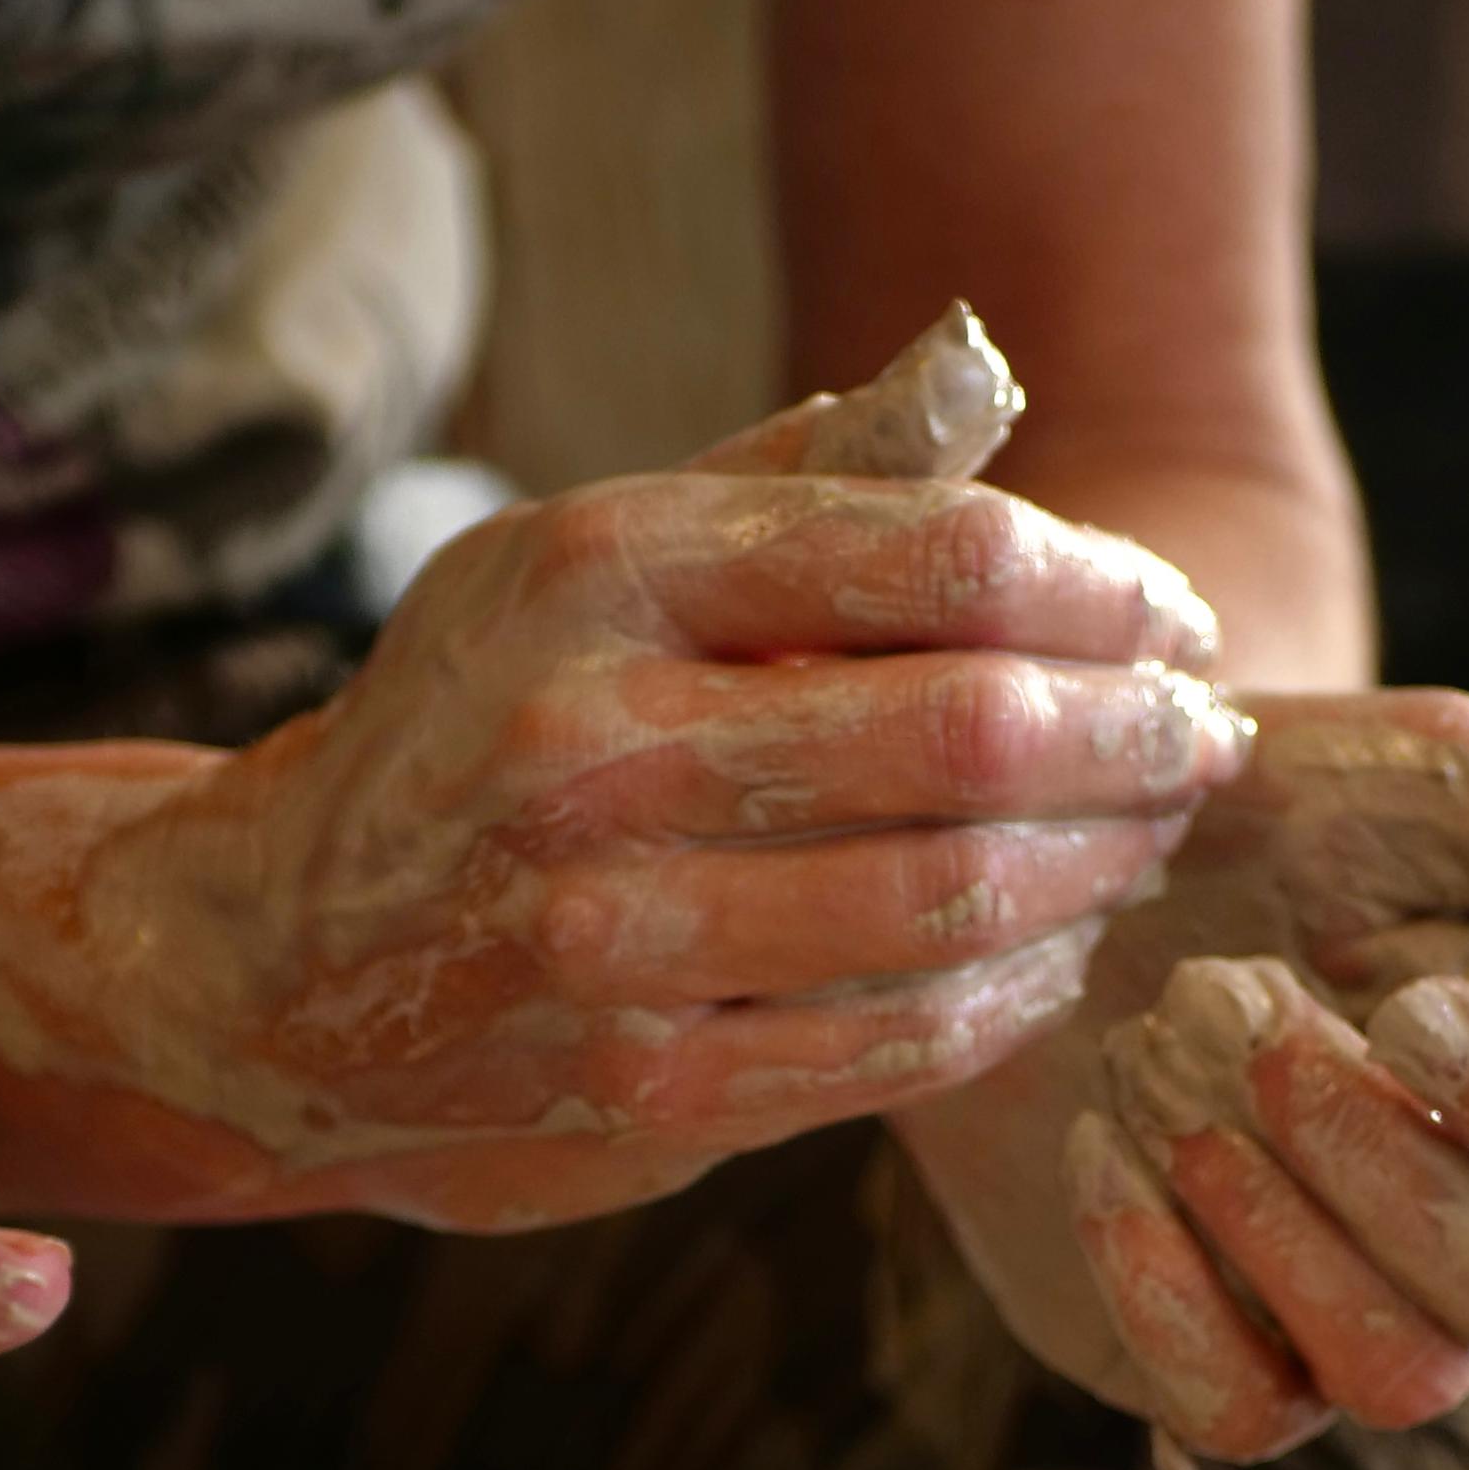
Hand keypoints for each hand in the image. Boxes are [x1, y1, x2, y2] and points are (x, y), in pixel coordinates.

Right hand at [0, 312, 1252, 1230]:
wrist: (269, 971)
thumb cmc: (469, 737)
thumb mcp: (577, 562)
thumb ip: (779, 482)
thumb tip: (979, 381)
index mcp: (601, 574)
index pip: (934, 555)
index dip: (1100, 590)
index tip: (1170, 622)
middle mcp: (592, 745)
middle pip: (970, 731)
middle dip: (1132, 738)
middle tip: (1199, 745)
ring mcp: (609, 933)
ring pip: (951, 898)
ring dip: (1094, 874)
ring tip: (1142, 848)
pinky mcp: (636, 1089)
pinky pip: (895, 1043)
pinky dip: (1009, 1001)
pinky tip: (1049, 963)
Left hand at [896, 690, 1468, 1461]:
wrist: (1040, 843)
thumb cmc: (1273, 802)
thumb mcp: (1452, 789)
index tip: (1416, 1008)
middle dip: (1364, 1149)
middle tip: (1232, 997)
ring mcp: (1360, 1307)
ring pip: (1397, 1377)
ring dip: (1268, 1211)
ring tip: (1165, 1054)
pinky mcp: (1221, 1358)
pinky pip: (1238, 1411)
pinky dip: (1160, 1273)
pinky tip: (1103, 1139)